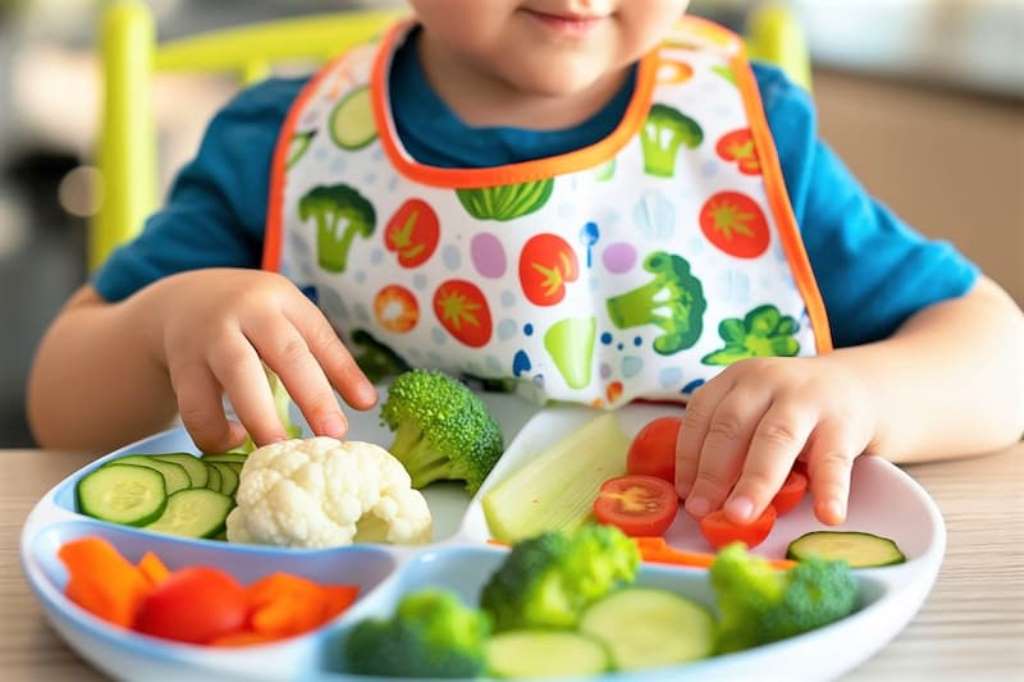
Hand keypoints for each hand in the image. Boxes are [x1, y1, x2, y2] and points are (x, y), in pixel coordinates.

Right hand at [139, 268, 375, 450]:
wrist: (180, 302)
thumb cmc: (252, 320)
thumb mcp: (287, 321)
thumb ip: (324, 356)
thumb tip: (368, 402)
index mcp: (281, 299)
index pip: (318, 335)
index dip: (343, 371)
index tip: (365, 406)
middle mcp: (247, 311)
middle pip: (285, 352)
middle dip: (311, 396)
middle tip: (331, 436)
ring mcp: (211, 335)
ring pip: (238, 376)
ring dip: (261, 418)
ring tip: (278, 451)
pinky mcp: (182, 365)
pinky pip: (198, 405)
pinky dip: (215, 431)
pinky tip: (233, 440)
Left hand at [674, 356, 877, 525]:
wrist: (859, 385)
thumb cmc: (791, 411)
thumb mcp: (756, 411)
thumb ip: (732, 444)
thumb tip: (700, 499)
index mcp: (737, 379)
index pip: (701, 414)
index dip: (688, 455)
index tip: (683, 494)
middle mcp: (768, 381)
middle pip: (733, 426)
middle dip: (713, 472)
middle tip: (700, 510)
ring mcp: (808, 399)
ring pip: (776, 439)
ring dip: (755, 481)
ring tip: (741, 515)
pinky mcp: (844, 423)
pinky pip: (834, 459)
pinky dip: (831, 489)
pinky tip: (827, 514)